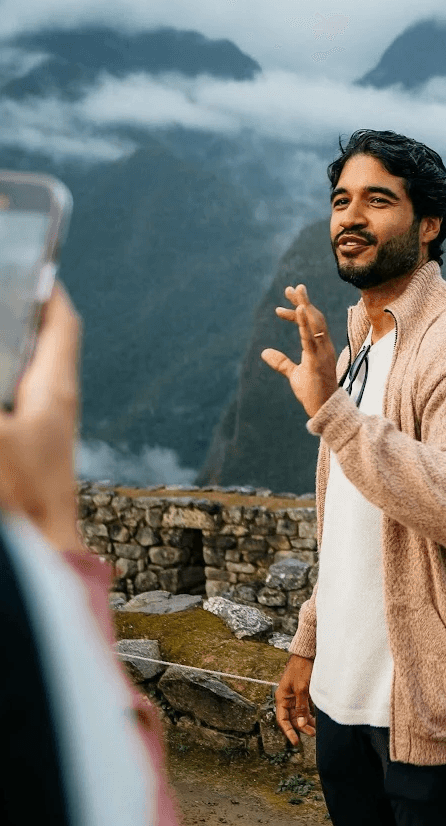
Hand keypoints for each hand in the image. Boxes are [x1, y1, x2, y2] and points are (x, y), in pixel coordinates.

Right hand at [0, 284, 82, 552]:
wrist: (43, 565)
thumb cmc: (20, 501)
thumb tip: (1, 351)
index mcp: (55, 390)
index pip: (60, 322)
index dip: (42, 286)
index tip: (25, 260)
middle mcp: (54, 409)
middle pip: (38, 347)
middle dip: (14, 321)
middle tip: (2, 299)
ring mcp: (42, 437)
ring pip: (24, 381)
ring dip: (8, 357)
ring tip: (1, 334)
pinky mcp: (27, 461)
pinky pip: (14, 412)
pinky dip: (7, 391)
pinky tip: (2, 393)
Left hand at [261, 284, 338, 417]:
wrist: (324, 409)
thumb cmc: (312, 392)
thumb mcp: (293, 374)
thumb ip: (281, 362)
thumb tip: (264, 352)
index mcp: (319, 348)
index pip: (311, 324)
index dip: (297, 314)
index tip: (279, 309)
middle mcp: (324, 346)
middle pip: (315, 317)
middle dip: (303, 301)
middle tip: (290, 287)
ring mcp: (322, 352)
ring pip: (315, 322)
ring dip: (305, 305)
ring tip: (295, 291)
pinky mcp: (316, 360)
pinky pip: (310, 338)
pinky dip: (305, 322)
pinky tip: (299, 309)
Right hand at [275, 653, 315, 745]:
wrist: (305, 654)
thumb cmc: (300, 669)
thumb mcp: (302, 689)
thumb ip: (302, 707)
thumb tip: (302, 723)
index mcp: (282, 698)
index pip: (282, 720)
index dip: (288, 732)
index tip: (295, 742)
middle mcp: (286, 699)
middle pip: (292, 719)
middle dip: (301, 728)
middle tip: (312, 734)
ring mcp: (294, 697)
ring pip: (299, 715)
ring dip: (306, 722)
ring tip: (315, 730)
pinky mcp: (302, 694)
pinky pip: (304, 708)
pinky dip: (309, 715)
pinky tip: (316, 720)